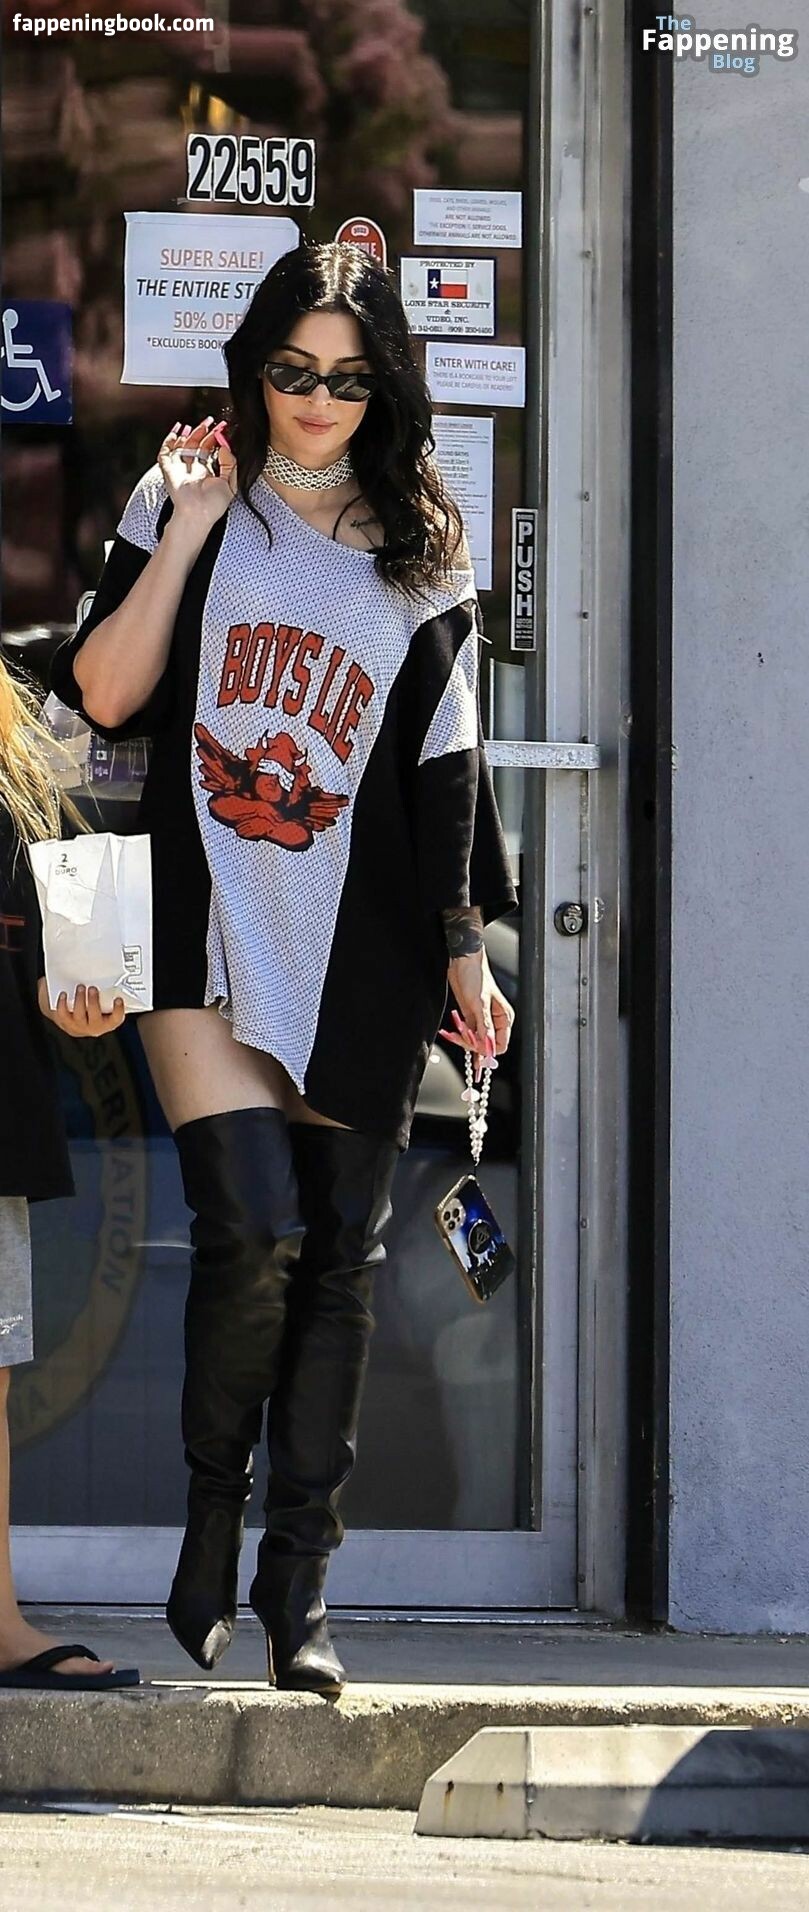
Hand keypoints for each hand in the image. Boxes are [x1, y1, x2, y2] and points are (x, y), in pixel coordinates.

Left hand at [38, 978, 125, 1036]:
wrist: (73, 1020)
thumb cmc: (92, 1008)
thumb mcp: (103, 1002)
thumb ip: (107, 993)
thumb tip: (111, 971)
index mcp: (108, 1022)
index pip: (116, 1019)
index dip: (118, 1010)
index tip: (118, 999)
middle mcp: (95, 1027)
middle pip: (95, 1017)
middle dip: (93, 1002)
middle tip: (93, 988)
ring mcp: (80, 1027)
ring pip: (79, 1016)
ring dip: (80, 1000)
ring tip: (80, 987)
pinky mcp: (66, 1024)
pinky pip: (63, 1015)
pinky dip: (63, 1004)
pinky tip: (64, 994)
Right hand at [157, 417, 236, 540]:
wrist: (197, 513)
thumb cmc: (213, 506)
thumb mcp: (230, 484)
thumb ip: (230, 464)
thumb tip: (224, 446)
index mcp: (207, 473)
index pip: (210, 450)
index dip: (216, 438)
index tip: (223, 428)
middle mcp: (193, 469)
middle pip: (197, 445)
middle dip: (204, 431)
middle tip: (213, 421)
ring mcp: (180, 468)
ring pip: (184, 445)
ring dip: (191, 432)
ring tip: (202, 424)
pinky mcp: (169, 468)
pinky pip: (166, 451)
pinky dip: (170, 439)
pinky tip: (178, 429)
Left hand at [443, 949, 514, 1074]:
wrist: (463, 961)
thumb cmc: (476, 976)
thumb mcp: (480, 1003)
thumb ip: (485, 1026)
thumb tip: (488, 1045)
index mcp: (504, 1017)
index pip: (500, 1045)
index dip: (487, 1049)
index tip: (475, 1048)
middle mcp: (495, 1020)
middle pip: (485, 1045)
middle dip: (472, 1043)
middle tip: (461, 1036)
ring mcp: (482, 1019)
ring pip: (474, 1040)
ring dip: (463, 1039)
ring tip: (454, 1032)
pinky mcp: (471, 1016)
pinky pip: (467, 1033)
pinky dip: (459, 1035)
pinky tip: (452, 1034)